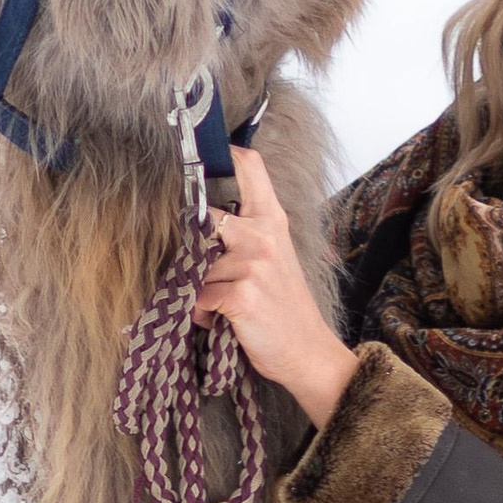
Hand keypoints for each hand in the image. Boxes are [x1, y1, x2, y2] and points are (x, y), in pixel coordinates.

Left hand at [191, 146, 358, 429]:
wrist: (307, 352)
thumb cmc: (283, 306)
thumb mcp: (273, 256)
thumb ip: (246, 230)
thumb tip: (200, 215)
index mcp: (271, 219)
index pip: (248, 167)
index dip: (221, 153)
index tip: (199, 151)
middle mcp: (262, 235)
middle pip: (205, 216)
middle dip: (196, 247)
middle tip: (210, 271)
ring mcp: (252, 263)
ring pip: (195, 265)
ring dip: (199, 289)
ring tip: (223, 305)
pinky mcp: (240, 294)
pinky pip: (198, 297)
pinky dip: (201, 313)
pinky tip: (221, 320)